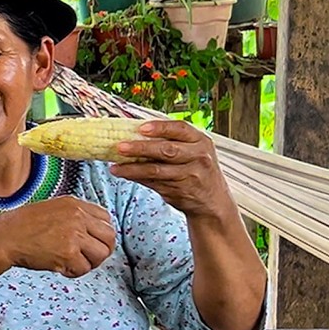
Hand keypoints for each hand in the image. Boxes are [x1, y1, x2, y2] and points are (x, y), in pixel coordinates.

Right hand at [0, 196, 116, 277]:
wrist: (3, 237)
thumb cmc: (22, 227)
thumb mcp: (52, 210)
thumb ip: (73, 217)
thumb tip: (93, 234)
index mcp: (74, 204)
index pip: (106, 219)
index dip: (101, 235)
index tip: (91, 243)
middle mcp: (77, 216)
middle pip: (110, 237)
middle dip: (102, 251)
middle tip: (88, 258)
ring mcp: (74, 234)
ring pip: (101, 254)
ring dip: (89, 263)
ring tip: (72, 264)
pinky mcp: (67, 252)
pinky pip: (84, 268)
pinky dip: (74, 272)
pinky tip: (60, 268)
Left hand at [111, 120, 234, 219]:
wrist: (213, 201)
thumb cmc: (197, 170)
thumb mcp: (192, 151)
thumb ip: (171, 142)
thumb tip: (133, 134)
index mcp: (200, 141)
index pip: (180, 129)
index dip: (160, 127)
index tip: (141, 128)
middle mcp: (198, 157)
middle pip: (167, 150)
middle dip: (141, 148)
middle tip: (120, 147)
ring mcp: (190, 176)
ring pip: (157, 170)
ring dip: (132, 168)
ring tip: (115, 166)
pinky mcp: (180, 191)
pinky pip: (154, 183)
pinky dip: (137, 178)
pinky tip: (124, 174)